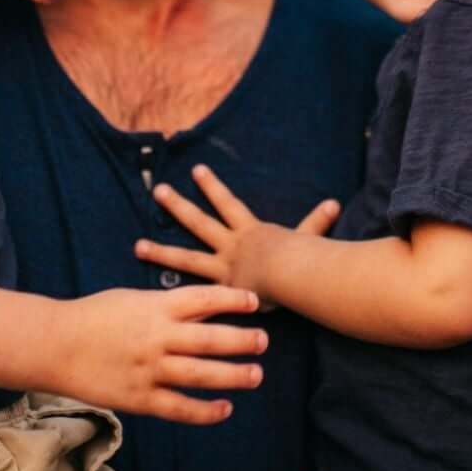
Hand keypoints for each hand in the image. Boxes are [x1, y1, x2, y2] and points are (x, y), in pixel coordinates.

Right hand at [52, 284, 267, 424]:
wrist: (56, 345)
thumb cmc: (95, 316)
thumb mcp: (133, 298)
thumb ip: (168, 305)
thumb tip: (205, 307)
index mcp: (156, 307)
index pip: (204, 300)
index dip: (232, 300)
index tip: (254, 301)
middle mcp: (158, 337)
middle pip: (210, 339)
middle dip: (242, 340)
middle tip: (264, 341)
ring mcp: (150, 370)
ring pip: (201, 375)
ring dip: (233, 375)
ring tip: (256, 375)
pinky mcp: (140, 398)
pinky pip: (180, 407)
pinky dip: (205, 411)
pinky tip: (225, 409)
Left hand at [135, 164, 340, 300]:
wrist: (293, 275)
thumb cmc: (302, 256)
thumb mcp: (308, 236)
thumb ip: (316, 222)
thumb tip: (334, 204)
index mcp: (250, 231)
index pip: (227, 203)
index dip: (212, 187)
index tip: (196, 170)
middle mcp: (231, 246)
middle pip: (199, 222)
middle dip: (178, 206)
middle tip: (158, 191)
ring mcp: (223, 268)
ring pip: (186, 258)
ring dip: (161, 251)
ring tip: (137, 246)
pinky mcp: (221, 292)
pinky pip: (194, 293)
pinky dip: (177, 296)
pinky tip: (153, 299)